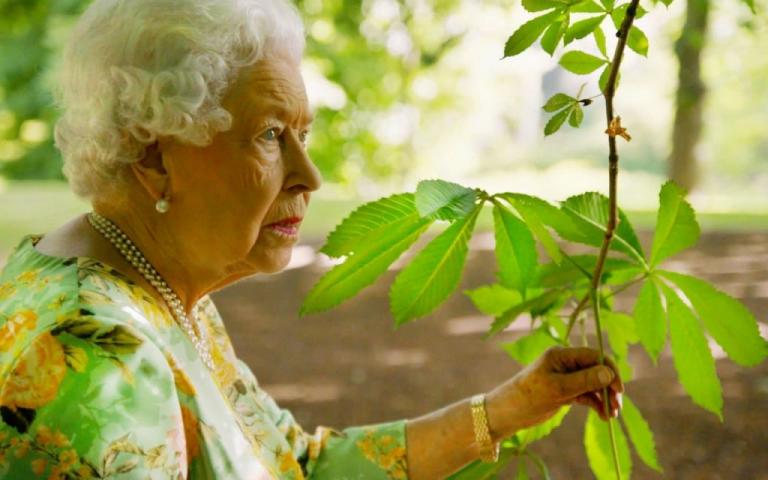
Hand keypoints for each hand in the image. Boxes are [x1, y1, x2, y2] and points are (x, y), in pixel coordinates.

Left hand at [485, 346, 623, 439]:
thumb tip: (608, 373)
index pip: (594, 356)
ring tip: (611, 416)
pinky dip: (596, 404)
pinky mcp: (566, 392)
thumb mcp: (558, 389)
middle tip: (617, 406)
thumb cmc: (529, 396)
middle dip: (609, 387)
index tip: (619, 389)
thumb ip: (584, 380)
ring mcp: (566, 378)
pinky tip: (603, 417)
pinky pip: (587, 395)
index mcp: (562, 354)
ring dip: (605, 398)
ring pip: (594, 385)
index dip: (609, 370)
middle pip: (597, 370)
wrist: (509, 412)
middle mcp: (566, 363)